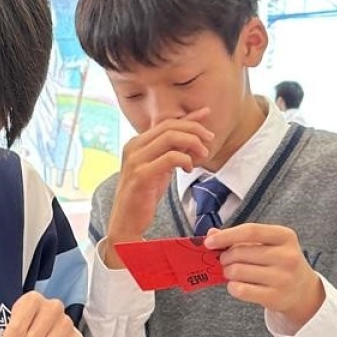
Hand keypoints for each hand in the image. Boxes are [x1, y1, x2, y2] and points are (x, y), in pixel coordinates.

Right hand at [99, 111, 213, 260]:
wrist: (126, 222)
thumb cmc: (144, 195)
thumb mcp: (161, 167)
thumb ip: (172, 149)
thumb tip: (192, 133)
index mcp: (136, 143)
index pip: (166, 122)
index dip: (189, 118)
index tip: (206, 114)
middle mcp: (133, 147)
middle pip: (170, 126)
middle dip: (194, 130)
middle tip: (210, 140)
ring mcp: (135, 160)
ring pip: (170, 137)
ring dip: (193, 143)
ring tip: (202, 156)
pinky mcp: (141, 175)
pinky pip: (170, 157)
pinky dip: (185, 160)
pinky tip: (189, 169)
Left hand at [206, 223, 324, 328]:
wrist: (303, 291)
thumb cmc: (279, 262)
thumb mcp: (268, 244)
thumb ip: (241, 237)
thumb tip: (211, 234)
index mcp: (285, 236)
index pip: (250, 231)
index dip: (226, 236)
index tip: (209, 242)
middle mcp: (287, 256)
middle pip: (240, 252)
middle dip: (225, 257)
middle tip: (225, 261)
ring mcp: (283, 278)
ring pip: (238, 272)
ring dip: (228, 272)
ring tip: (233, 273)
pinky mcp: (275, 297)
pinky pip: (241, 290)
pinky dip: (232, 287)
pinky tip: (237, 285)